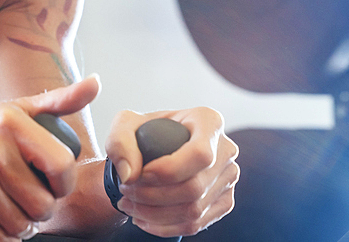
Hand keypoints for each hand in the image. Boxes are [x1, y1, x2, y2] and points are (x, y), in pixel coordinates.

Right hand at [0, 76, 99, 241]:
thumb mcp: (14, 109)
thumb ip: (58, 100)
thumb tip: (96, 83)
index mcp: (10, 122)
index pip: (61, 166)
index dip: (64, 183)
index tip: (54, 184)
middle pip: (43, 204)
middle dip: (42, 210)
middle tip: (31, 201)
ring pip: (21, 225)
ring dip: (22, 226)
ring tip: (13, 209)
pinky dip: (1, 236)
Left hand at [105, 107, 238, 237]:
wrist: (154, 148)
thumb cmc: (145, 132)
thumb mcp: (124, 124)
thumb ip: (120, 142)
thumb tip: (130, 175)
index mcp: (209, 121)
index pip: (199, 154)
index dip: (169, 171)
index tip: (141, 175)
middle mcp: (225, 149)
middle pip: (195, 187)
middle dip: (154, 196)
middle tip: (126, 191)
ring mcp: (228, 178)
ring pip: (195, 210)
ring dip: (155, 214)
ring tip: (129, 205)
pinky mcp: (224, 201)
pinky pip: (197, 224)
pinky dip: (166, 227)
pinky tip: (143, 218)